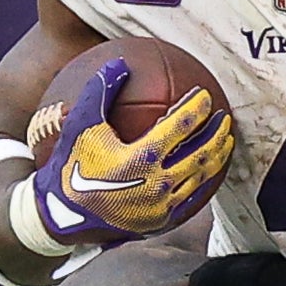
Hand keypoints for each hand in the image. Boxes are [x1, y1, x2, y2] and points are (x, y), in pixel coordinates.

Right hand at [26, 59, 233, 247]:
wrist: (60, 217)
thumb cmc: (69, 166)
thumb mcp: (80, 125)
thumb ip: (100, 92)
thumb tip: (120, 63)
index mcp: (140, 157)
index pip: (180, 126)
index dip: (196, 109)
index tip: (204, 96)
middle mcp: (157, 183)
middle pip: (200, 153)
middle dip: (217, 133)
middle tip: (225, 117)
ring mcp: (162, 206)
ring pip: (201, 178)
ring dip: (217, 157)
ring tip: (225, 142)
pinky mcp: (161, 222)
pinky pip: (192, 200)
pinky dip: (204, 183)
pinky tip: (207, 172)